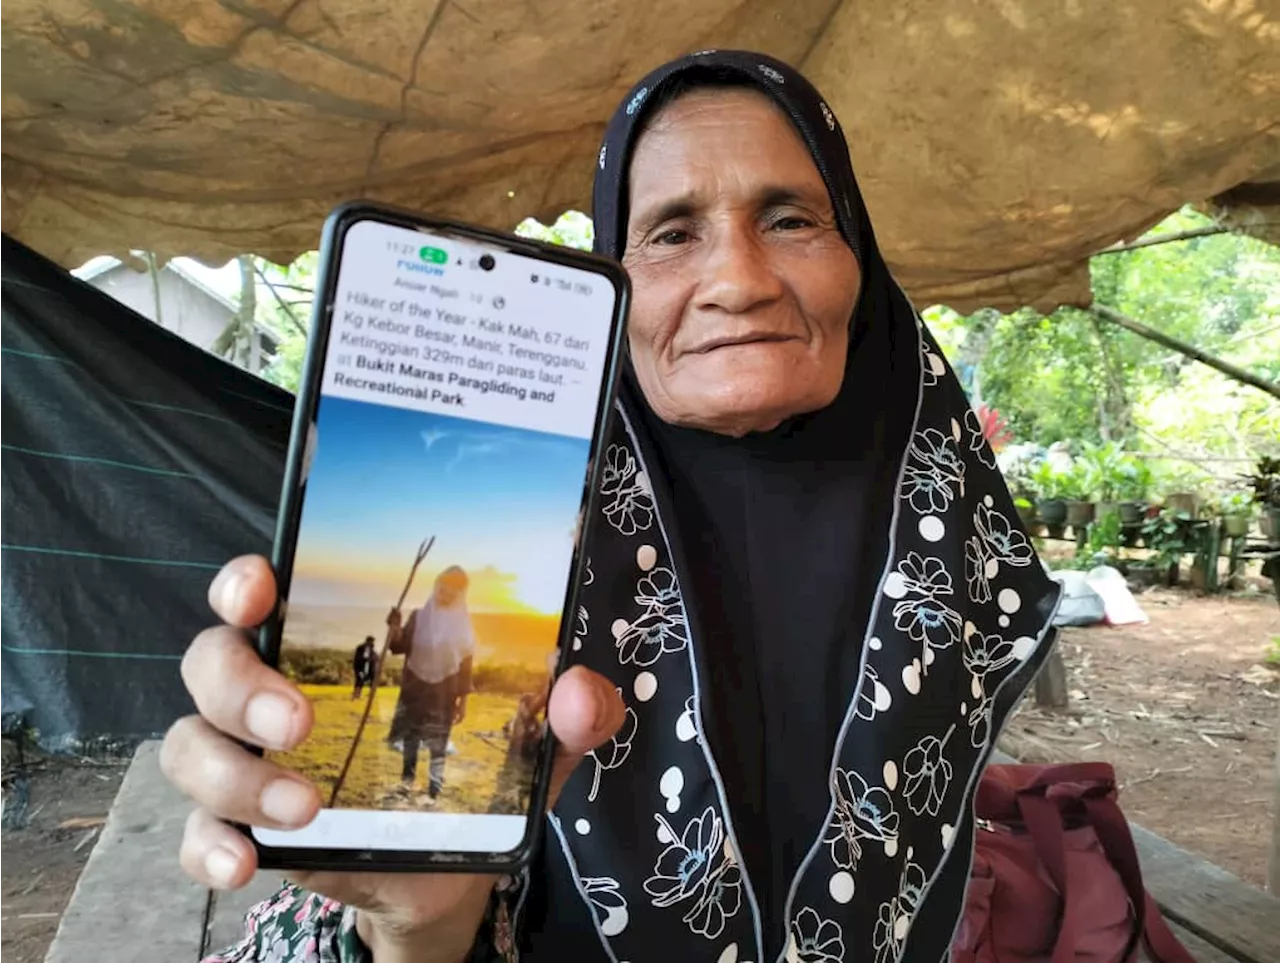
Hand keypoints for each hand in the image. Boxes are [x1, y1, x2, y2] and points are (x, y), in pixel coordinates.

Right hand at [160, 555, 624, 962]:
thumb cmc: (472, 783)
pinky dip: (211, 845)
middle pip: (211, 661)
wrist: (447, 879)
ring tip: (307, 807)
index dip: (246, 582)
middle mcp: (270, 694)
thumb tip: (578, 692)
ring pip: (192, 747)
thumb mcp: (529, 746)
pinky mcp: (242, 830)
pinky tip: (247, 862)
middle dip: (243, 685)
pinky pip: (194, 833)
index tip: (261, 588)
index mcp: (333, 651)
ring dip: (240, 773)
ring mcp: (248, 763)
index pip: (263, 595)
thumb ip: (564, 715)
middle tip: (300, 721)